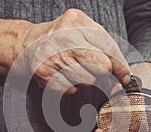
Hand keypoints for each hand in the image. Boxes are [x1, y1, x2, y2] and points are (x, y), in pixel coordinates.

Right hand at [0, 9, 130, 93]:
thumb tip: (123, 74)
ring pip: (88, 81)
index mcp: (77, 22)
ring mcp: (53, 57)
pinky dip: (71, 87)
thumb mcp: (81, 31)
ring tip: (74, 70)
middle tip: (97, 73)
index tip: (125, 77)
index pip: (109, 47)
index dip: (121, 66)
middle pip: (101, 67)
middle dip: (103, 74)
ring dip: (86, 80)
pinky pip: (72, 90)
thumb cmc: (59, 39)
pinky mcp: (45, 75)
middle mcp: (64, 38)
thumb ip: (103, 46)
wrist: (26, 45)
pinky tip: (62, 76)